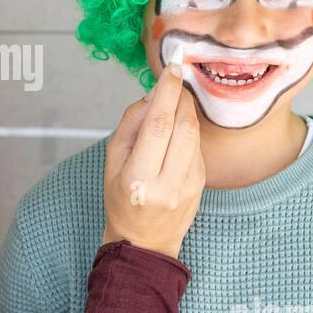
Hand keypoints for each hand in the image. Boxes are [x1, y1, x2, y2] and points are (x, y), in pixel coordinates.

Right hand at [101, 55, 206, 258]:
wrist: (143, 243)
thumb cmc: (121, 200)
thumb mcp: (112, 162)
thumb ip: (130, 125)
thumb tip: (152, 94)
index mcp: (139, 178)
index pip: (158, 125)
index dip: (167, 92)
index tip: (173, 68)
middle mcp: (167, 184)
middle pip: (183, 127)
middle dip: (182, 97)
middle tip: (175, 81)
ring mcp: (188, 187)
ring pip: (195, 135)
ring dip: (187, 112)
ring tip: (174, 103)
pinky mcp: (201, 185)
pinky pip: (197, 148)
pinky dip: (188, 132)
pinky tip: (176, 134)